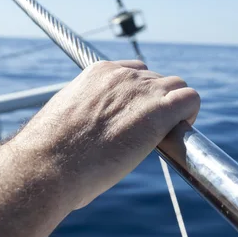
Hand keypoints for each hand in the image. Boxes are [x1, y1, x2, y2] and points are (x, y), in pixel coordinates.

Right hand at [12, 60, 199, 209]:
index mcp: (98, 73)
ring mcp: (142, 90)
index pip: (133, 72)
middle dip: (157, 102)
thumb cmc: (48, 154)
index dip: (140, 95)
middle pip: (157, 79)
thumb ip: (85, 114)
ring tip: (167, 133)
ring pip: (177, 87)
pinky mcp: (160, 111)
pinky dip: (190, 113)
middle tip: (150, 131)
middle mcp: (122, 75)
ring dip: (175, 107)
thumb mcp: (65, 119)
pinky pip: (190, 99)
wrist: (47, 165)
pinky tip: (180, 131)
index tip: (136, 115)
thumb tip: (90, 131)